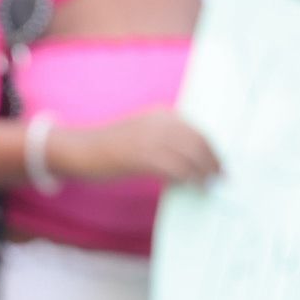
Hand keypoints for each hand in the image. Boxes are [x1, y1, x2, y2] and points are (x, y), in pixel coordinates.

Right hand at [48, 108, 220, 184]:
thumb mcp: (141, 132)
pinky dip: (187, 178)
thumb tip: (195, 159)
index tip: (220, 164)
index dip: (212, 149)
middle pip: (197, 142)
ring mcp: (148, 138)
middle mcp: (157, 122)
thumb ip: (165, 139)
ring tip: (207, 185)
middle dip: (212, 161)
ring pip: (190, 155)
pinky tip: (190, 185)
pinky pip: (175, 167)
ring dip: (203, 172)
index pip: (197, 130)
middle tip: (220, 178)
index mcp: (160, 114)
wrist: (79, 149)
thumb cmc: (110, 146)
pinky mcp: (140, 156)